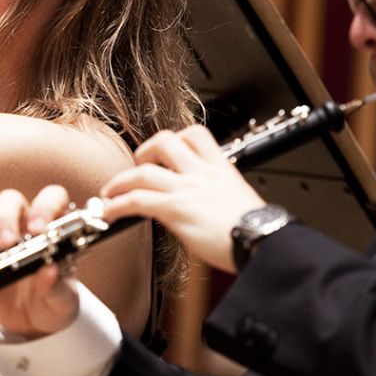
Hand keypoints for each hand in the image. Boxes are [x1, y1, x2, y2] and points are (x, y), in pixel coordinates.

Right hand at [0, 185, 80, 340]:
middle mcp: (23, 228)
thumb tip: (49, 271)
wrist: (35, 322)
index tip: (39, 229)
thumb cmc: (55, 301)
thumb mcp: (62, 299)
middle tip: (6, 242)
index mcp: (51, 229)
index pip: (51, 199)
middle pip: (11, 203)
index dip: (45, 207)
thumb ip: (57, 287)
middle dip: (6, 218)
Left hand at [100, 125, 264, 272]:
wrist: (264, 241)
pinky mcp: (177, 209)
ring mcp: (187, 189)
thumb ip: (218, 193)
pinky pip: (137, 200)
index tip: (165, 152)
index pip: (195, 134)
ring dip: (120, 181)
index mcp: (220, 168)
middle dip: (144, 152)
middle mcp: (202, 173)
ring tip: (111, 192)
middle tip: (138, 168)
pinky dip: (118, 205)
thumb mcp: (239, 199)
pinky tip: (110, 213)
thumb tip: (202, 201)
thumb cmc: (257, 230)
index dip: (176, 139)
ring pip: (143, 171)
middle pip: (165, 141)